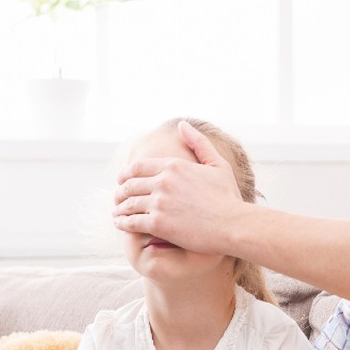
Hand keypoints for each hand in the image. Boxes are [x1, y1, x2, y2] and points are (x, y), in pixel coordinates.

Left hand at [113, 120, 248, 254]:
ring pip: (128, 204)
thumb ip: (199, 143)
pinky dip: (122, 223)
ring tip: (116, 214)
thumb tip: (182, 124)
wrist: (233, 224)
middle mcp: (163, 181)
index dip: (126, 174)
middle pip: (130, 185)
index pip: (138, 167)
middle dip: (120, 192)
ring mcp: (159, 202)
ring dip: (119, 209)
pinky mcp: (158, 223)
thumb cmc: (228, 196)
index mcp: (173, 165)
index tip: (122, 180)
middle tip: (117, 198)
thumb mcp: (217, 164)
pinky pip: (131, 222)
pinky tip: (120, 225)